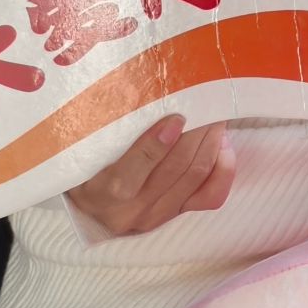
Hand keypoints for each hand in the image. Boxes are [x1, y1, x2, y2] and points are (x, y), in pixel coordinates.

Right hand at [66, 115, 235, 236]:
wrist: (88, 212)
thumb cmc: (83, 171)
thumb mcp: (83, 153)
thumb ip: (105, 131)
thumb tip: (137, 92)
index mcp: (103, 192)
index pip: (133, 170)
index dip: (157, 143)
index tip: (175, 117)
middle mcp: (133, 210)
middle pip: (174, 168)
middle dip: (195, 133)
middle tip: (206, 104)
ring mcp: (158, 216)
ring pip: (195, 177)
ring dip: (210, 143)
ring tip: (215, 117)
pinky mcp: (177, 216)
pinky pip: (210, 196)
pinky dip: (223, 170)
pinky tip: (224, 146)